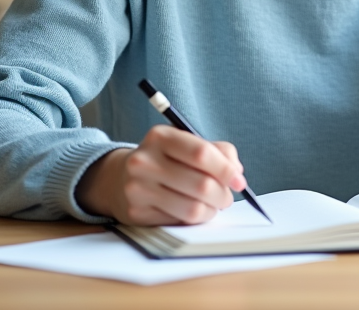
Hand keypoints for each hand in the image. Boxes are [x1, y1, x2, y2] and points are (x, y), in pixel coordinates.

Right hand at [76, 125, 245, 224]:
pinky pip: (179, 221)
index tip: (238, 180)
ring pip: (193, 208)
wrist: (120, 178)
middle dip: (223, 194)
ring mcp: (137, 188)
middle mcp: (144, 161)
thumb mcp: (187, 144)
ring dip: (211, 210)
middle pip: (201, 184)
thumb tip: (236, 173)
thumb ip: (218, 152)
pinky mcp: (136, 213)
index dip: (226, 169)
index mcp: (160, 137)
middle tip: (227, 197)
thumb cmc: (166, 159)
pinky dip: (194, 218)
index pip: (201, 153)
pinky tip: (192, 210)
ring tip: (212, 205)